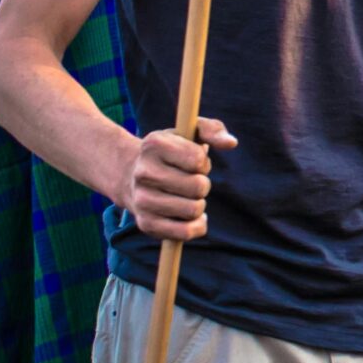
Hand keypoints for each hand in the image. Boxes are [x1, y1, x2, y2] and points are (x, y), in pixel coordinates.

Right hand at [115, 118, 237, 240]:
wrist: (130, 174)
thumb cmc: (172, 150)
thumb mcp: (190, 131)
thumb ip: (213, 130)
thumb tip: (231, 143)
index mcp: (154, 145)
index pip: (198, 160)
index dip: (203, 162)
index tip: (193, 161)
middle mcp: (143, 173)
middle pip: (198, 187)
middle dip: (203, 183)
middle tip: (191, 180)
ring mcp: (142, 200)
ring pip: (194, 210)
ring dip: (199, 203)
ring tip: (187, 196)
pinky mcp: (146, 224)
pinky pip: (185, 232)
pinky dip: (197, 225)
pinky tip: (192, 216)